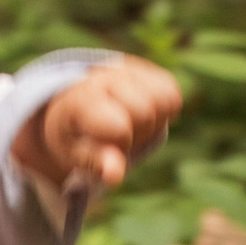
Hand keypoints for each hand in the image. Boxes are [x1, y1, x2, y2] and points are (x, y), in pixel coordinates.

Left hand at [13, 56, 182, 190]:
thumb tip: (116, 175)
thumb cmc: (74, 133)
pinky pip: (173, 93)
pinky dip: (164, 110)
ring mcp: (128, 69)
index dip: (122, 145)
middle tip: (120, 136)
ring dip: (155, 121)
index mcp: (83, 98)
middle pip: (147, 113)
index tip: (108, 145)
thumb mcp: (73, 152)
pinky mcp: (147, 69)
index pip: (121, 128)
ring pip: (166, 100)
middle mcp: (107, 76)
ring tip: (132, 124)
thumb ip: (95, 163)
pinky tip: (142, 114)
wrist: (73, 101)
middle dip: (140, 133)